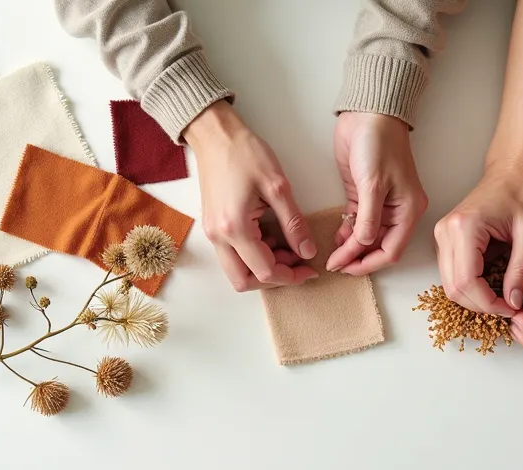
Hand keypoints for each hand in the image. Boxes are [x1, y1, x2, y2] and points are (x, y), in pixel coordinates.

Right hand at [184, 102, 317, 291]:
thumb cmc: (244, 153)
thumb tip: (307, 251)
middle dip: (273, 279)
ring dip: (262, 267)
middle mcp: (218, 237)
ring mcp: (213, 233)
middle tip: (297, 264)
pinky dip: (253, 254)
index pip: (265, 271)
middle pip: (245, 281)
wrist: (215, 135)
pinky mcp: (213, 226)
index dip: (291, 275)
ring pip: (237, 271)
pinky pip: (233, 254)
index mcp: (235, 228)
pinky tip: (272, 237)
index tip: (310, 268)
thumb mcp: (278, 186)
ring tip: (287, 248)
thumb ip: (294, 223)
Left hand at [327, 112, 426, 274]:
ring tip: (332, 256)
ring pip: (366, 237)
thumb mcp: (373, 184)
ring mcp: (380, 204)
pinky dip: (347, 234)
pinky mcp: (363, 195)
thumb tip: (363, 245)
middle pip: (378, 246)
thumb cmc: (379, 143)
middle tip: (334, 265)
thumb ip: (368, 218)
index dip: (368, 263)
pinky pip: (357, 223)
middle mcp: (397, 211)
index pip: (391, 250)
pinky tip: (336, 240)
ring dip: (351, 248)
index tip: (346, 268)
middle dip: (358, 259)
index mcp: (408, 210)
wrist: (368, 114)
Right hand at [432, 169, 522, 316]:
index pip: (467, 282)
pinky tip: (491, 285)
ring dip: (475, 298)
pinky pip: (453, 274)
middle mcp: (446, 233)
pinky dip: (471, 286)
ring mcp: (442, 236)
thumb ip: (521, 270)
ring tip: (502, 298)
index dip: (488, 303)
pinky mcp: (446, 239)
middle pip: (454, 288)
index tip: (512, 308)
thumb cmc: (521, 194)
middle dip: (481, 305)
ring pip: (450, 285)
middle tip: (508, 307)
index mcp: (465, 228)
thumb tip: (514, 301)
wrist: (510, 171)